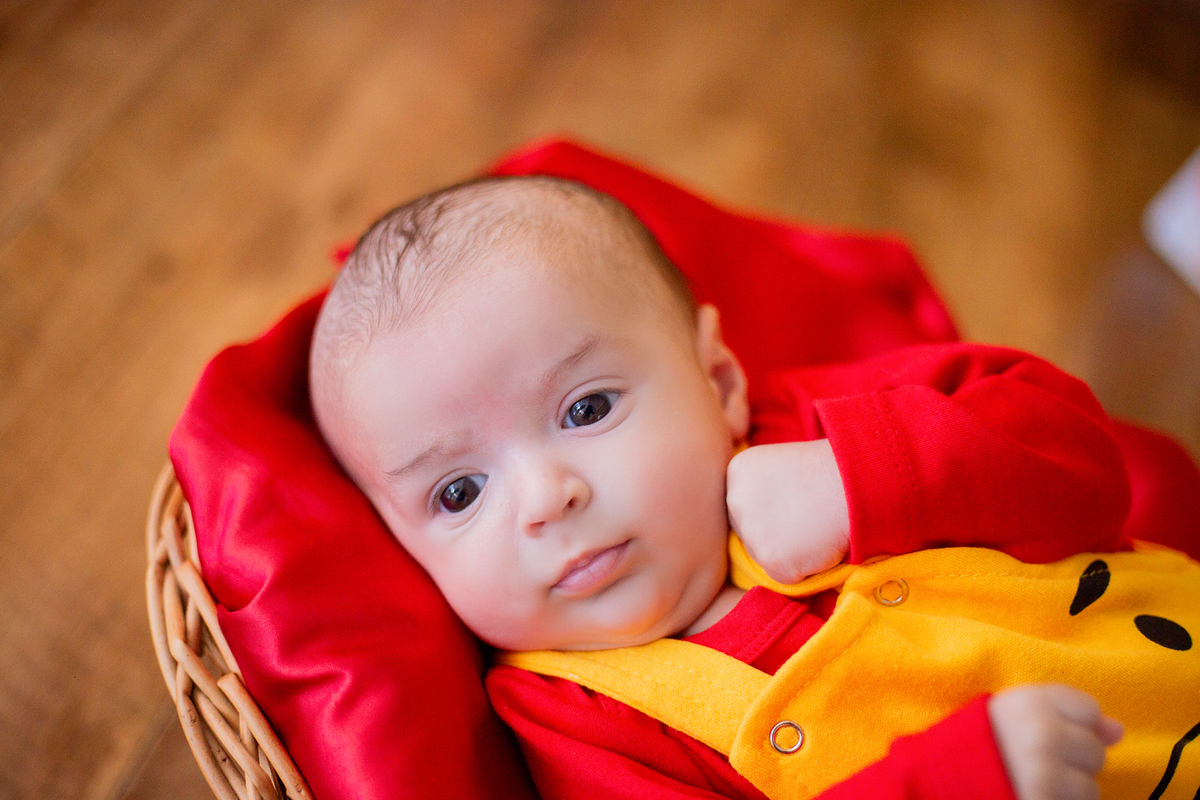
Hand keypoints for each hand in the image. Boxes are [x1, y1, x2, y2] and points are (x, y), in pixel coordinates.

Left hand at [725, 440, 849, 583]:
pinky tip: (821, 544)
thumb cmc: (832, 472)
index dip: (774, 510)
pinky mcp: (771, 561)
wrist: (861, 485)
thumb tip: (763, 523)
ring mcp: (751, 532)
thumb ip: (766, 492)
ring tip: (817, 529)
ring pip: (766, 557)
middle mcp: (736, 500)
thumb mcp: (785, 468)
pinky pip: (786, 576)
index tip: (797, 502)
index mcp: (739, 472)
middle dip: (776, 535)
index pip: (744, 506)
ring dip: (791, 552)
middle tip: (808, 520)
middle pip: (749, 534)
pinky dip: (806, 570)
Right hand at [988, 684, 1123, 799]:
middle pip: (1094, 748)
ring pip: (1090, 786)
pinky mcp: (1045, 799)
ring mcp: (1046, 771)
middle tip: (1036, 764)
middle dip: (1073, 761)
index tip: (1042, 733)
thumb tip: (1118, 730)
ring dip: (1068, 791)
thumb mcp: (1015, 715)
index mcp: (1028, 700)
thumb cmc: (981, 744)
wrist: (943, 780)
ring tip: (1034, 785)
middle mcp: (1042, 731)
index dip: (1071, 725)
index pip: (1087, 708)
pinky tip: (1036, 796)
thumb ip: (1065, 714)